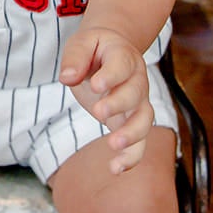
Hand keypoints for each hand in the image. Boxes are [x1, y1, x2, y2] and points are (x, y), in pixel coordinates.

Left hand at [59, 25, 153, 173]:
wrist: (112, 52)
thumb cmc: (94, 48)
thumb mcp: (81, 42)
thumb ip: (75, 57)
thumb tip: (67, 77)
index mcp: (123, 55)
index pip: (122, 65)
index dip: (111, 75)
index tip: (97, 85)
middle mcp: (137, 80)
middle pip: (136, 93)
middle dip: (119, 104)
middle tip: (98, 112)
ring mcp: (138, 102)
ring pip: (144, 120)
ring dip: (132, 134)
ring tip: (113, 145)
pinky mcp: (132, 122)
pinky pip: (140, 142)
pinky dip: (132, 157)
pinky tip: (116, 169)